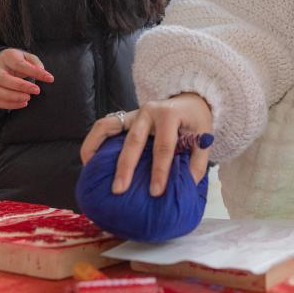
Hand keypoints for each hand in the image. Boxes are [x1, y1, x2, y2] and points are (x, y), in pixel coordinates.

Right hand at [0, 49, 53, 109]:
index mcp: (7, 57)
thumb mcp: (27, 57)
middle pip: (4, 79)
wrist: (0, 65)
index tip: (50, 78)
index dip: (35, 72)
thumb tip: (42, 71)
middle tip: (37, 91)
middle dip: (22, 86)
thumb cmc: (17, 61)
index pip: (19, 65)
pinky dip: (11, 105)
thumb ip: (35, 63)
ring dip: (15, 97)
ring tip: (28, 98)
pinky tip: (23, 103)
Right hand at [80, 93, 212, 196]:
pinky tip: (89, 160)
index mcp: (170, 116)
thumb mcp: (204, 138)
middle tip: (119, 189)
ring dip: (99, 148)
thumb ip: (197, 162)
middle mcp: (149, 111)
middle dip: (126, 166)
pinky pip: (104, 126)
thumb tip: (186, 186)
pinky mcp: (124, 117)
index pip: (164, 146)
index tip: (155, 192)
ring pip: (109, 126)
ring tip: (92, 172)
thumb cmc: (195, 122)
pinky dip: (93, 140)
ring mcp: (133, 112)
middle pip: (134, 139)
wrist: (189, 100)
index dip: (160, 170)